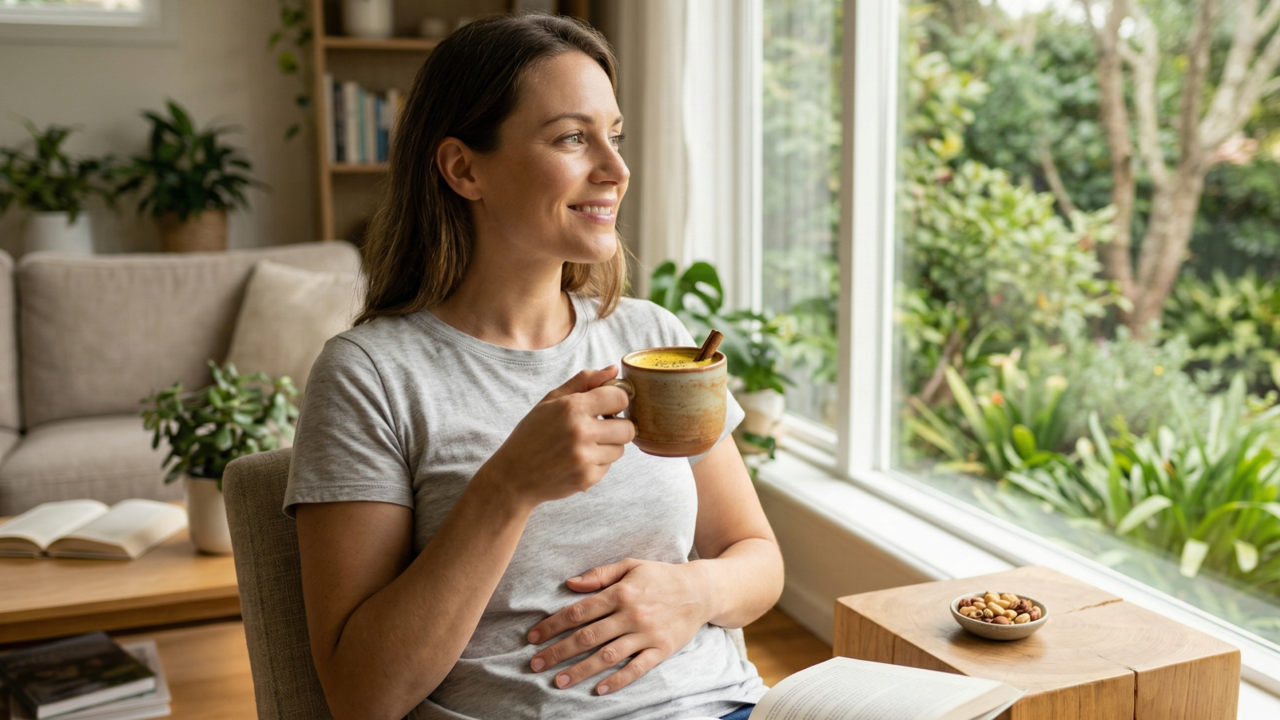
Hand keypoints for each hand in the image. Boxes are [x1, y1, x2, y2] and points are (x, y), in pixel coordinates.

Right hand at [479, 367, 633, 508]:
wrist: (513, 476)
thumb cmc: (532, 434)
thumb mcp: (551, 401)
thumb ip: (584, 381)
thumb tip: (613, 370)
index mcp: (572, 407)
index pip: (620, 397)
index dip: (616, 400)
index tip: (607, 406)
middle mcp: (581, 432)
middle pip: (628, 428)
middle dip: (617, 427)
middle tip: (599, 428)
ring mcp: (585, 457)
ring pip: (620, 449)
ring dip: (607, 446)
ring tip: (584, 445)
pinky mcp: (587, 478)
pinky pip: (608, 466)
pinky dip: (597, 463)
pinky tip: (577, 461)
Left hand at [527, 559, 709, 695]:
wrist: (701, 591)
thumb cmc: (660, 577)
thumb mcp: (630, 566)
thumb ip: (599, 575)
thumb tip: (569, 584)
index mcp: (620, 592)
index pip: (579, 611)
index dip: (553, 625)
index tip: (533, 637)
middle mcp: (631, 614)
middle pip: (587, 636)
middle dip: (558, 652)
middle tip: (535, 665)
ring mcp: (647, 634)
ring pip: (608, 655)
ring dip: (581, 669)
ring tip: (558, 681)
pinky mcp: (661, 650)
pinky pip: (637, 669)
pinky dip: (618, 680)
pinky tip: (599, 689)